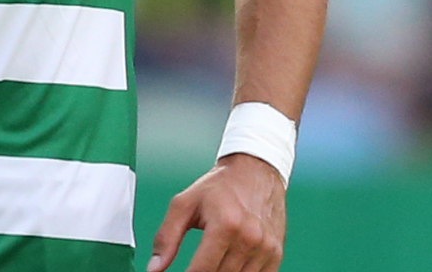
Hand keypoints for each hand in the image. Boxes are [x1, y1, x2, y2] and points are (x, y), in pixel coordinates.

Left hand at [147, 154, 285, 271]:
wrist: (256, 170)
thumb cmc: (221, 185)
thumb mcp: (185, 204)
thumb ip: (166, 237)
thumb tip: (154, 268)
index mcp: (225, 224)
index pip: (202, 270)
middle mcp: (250, 238)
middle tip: (195, 267)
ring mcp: (266, 247)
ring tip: (211, 264)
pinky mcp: (276, 253)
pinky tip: (229, 266)